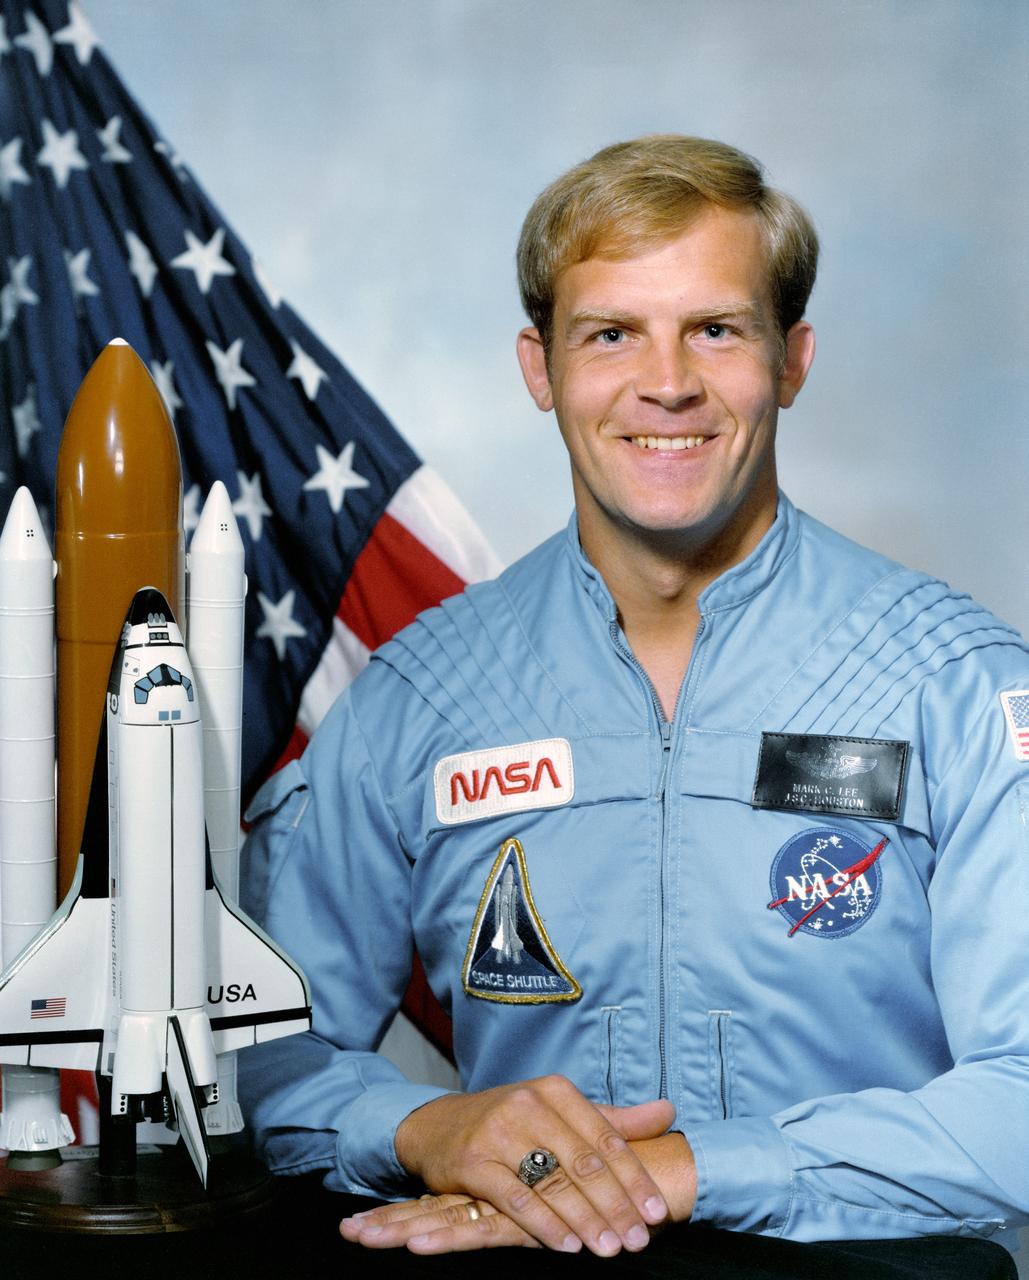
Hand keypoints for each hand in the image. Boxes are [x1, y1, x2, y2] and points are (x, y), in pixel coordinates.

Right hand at [342, 1076, 679, 1254]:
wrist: (437, 1126)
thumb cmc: (510, 1122)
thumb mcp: (560, 1113)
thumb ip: (613, 1119)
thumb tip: (669, 1112)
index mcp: (556, 1091)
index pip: (605, 1137)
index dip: (634, 1176)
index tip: (658, 1211)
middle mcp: (529, 1104)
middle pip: (583, 1163)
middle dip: (616, 1205)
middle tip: (640, 1240)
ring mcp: (499, 1132)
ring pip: (553, 1182)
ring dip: (587, 1220)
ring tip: (611, 1249)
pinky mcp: (473, 1161)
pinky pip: (516, 1199)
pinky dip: (545, 1225)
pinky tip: (568, 1246)